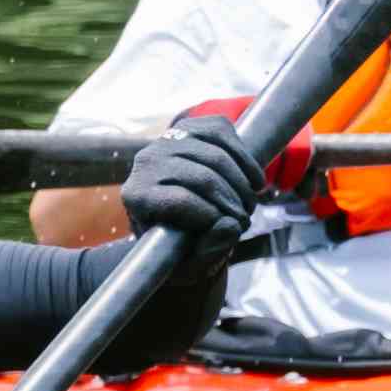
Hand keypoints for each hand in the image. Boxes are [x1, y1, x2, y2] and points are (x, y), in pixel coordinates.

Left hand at [118, 113, 270, 254]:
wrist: (182, 220)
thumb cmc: (181, 248)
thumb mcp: (191, 264)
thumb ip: (208, 251)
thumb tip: (230, 226)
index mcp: (136, 196)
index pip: (181, 199)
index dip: (213, 215)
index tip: (232, 230)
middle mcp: (146, 163)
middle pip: (202, 176)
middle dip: (233, 201)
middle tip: (246, 221)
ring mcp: (167, 140)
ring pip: (217, 155)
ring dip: (242, 183)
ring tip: (250, 205)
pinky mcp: (190, 127)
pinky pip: (224, 134)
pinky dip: (246, 159)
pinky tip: (254, 181)